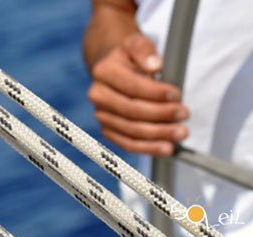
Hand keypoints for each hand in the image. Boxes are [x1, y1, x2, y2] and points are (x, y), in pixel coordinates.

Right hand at [87, 34, 188, 155]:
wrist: (112, 68)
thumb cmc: (129, 56)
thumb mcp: (137, 43)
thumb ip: (145, 50)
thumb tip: (155, 65)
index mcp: (103, 72)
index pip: (132, 87)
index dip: (155, 93)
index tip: (177, 94)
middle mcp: (97, 95)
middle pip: (131, 111)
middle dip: (161, 115)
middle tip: (184, 114)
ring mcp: (101, 114)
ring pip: (130, 130)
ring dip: (158, 134)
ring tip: (182, 132)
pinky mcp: (108, 129)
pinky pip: (126, 143)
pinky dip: (147, 148)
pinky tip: (166, 148)